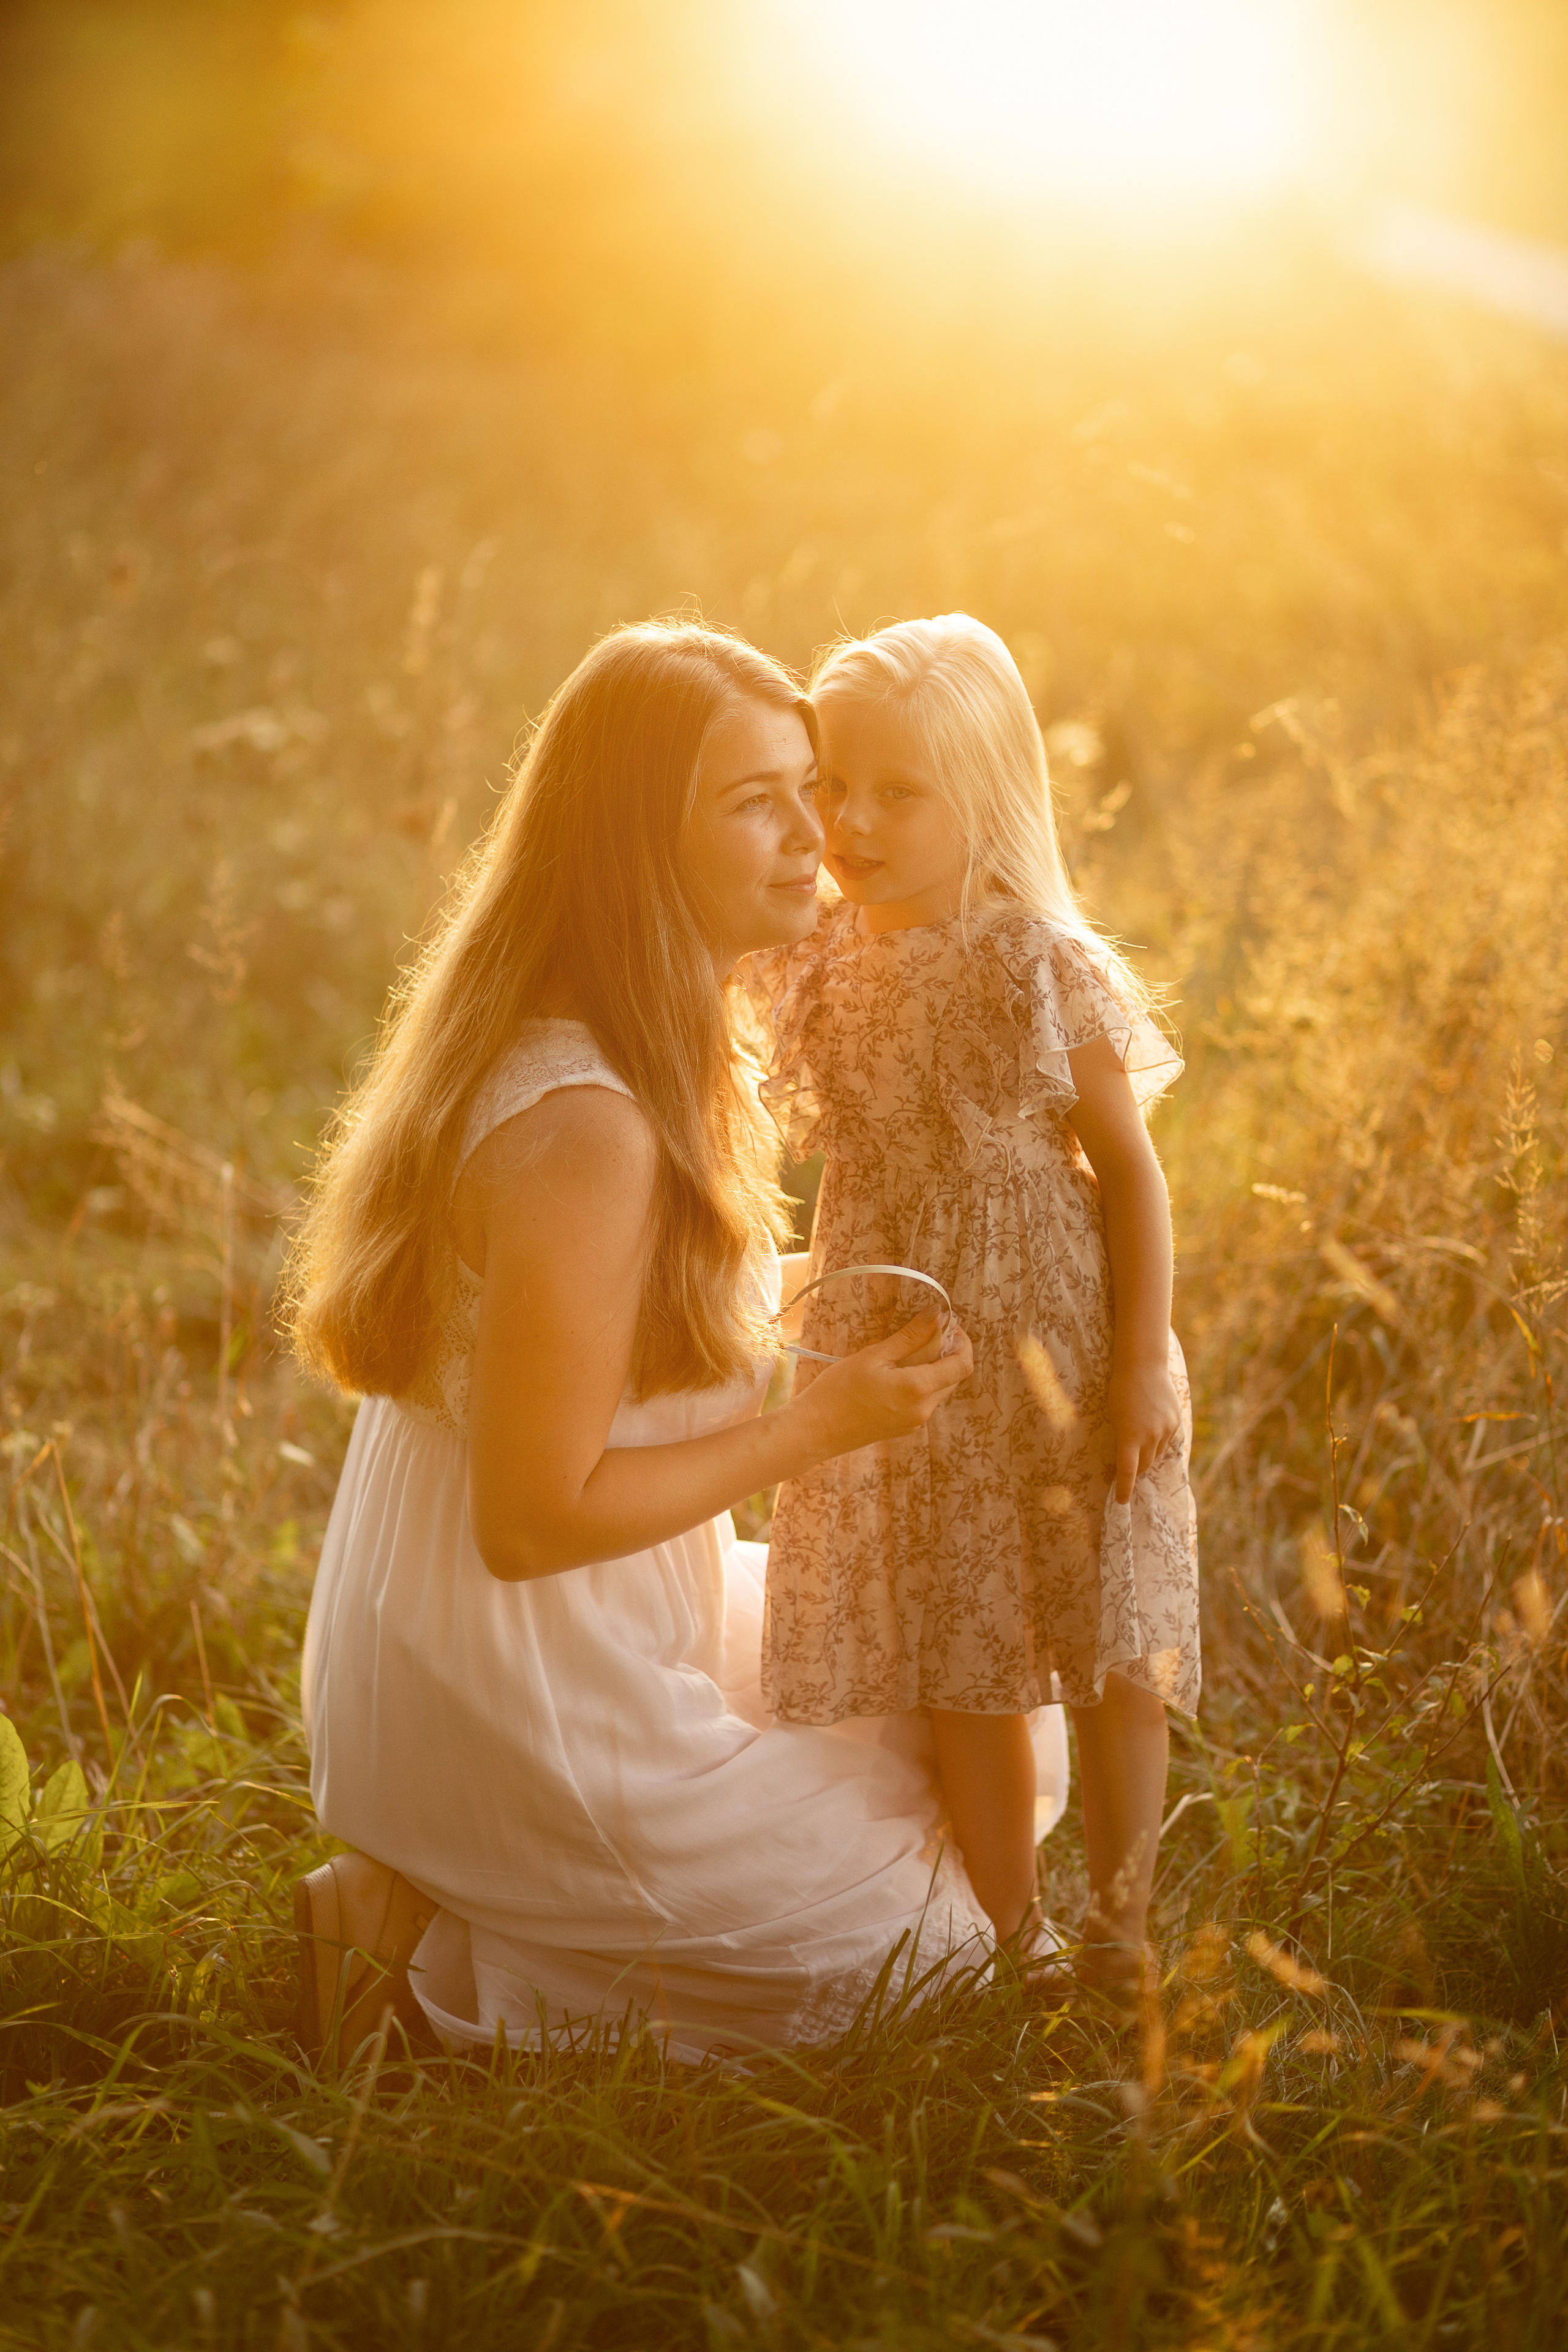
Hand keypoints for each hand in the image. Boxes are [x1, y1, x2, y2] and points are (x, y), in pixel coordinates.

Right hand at [793, 1310, 972, 1456]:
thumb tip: (938, 1315)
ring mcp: (915, 1422)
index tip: (947, 1324)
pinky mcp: (905, 1427)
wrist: (814, 1430)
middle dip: (948, 1351)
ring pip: (940, 1388)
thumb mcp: (875, 1355)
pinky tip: (898, 1370)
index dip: (962, 1341)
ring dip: (935, 1366)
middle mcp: (924, 1409)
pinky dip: (922, 1381)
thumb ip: (911, 1336)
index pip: (962, 1364)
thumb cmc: (839, 1390)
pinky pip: (925, 1400)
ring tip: (908, 1348)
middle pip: (954, 1376)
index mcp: (919, 1389)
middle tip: (926, 1330)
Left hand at [1105, 1354, 1181, 1502]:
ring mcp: (1165, 1429)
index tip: (1122, 1501)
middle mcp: (1149, 1436)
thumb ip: (1122, 1438)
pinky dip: (1158, 1439)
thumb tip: (1129, 1458)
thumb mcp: (1113, 1417)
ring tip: (1140, 1439)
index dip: (1124, 1488)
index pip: (1127, 1471)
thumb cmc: (1120, 1390)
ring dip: (1148, 1453)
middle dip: (1136, 1469)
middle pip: (1144, 1465)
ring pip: (1157, 1453)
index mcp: (1129, 1436)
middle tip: (1129, 1468)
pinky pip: (1167, 1439)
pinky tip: (1152, 1426)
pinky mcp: (1175, 1421)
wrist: (1143, 1365)